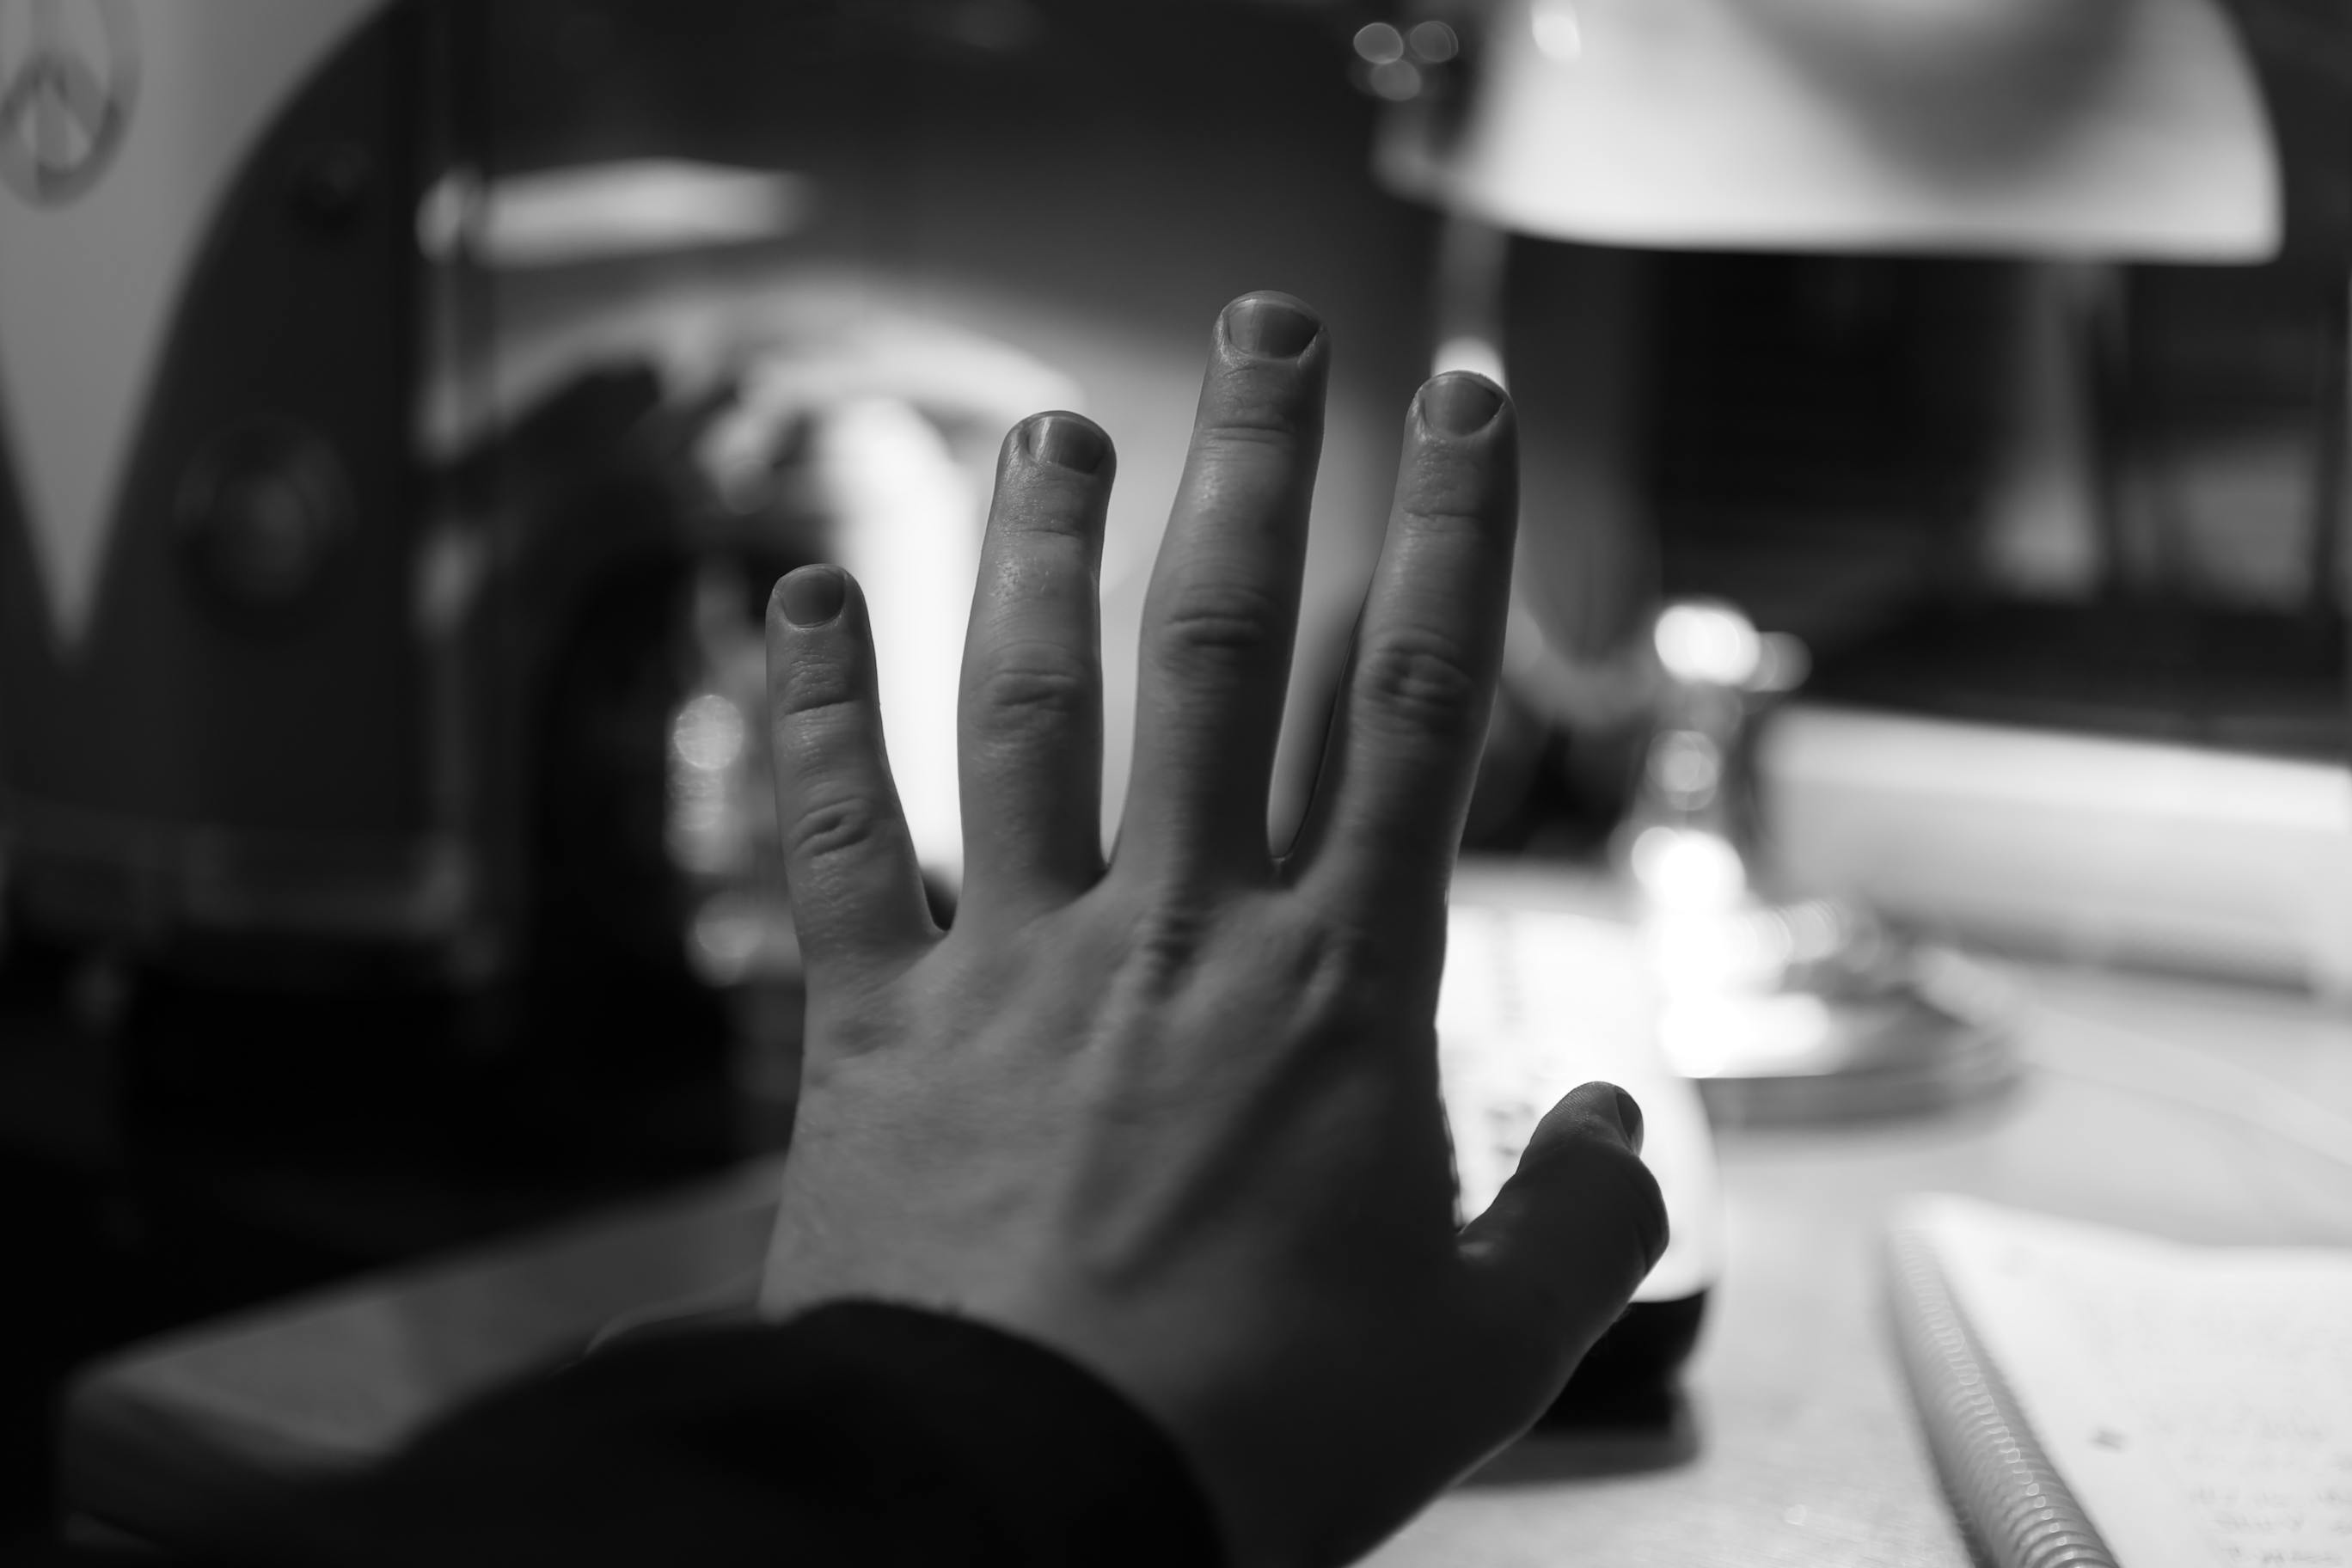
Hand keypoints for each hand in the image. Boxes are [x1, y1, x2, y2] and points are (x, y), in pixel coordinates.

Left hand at [760, 292, 1667, 1566]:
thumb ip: (1579, 1218)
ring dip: (1046, 544)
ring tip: (1061, 422)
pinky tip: (802, 593)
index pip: (1415, 705)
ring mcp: (1019, 961)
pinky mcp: (877, 1023)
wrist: (1018, 1508)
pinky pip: (835, 836)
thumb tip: (1613, 1120)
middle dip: (1255, 466)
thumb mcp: (1480, 1351)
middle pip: (1224, 645)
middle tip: (1265, 328)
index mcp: (1339, 988)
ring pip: (1033, 700)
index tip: (1467, 405)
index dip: (1453, 535)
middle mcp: (1179, 929)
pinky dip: (813, 710)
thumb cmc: (1256, 1435)